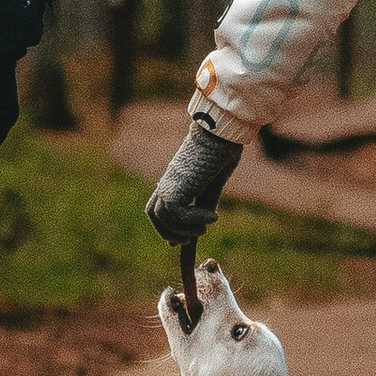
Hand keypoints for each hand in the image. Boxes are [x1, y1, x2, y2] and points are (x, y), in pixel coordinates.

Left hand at [146, 113, 240, 241]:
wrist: (221, 133)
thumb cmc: (220, 152)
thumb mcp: (213, 183)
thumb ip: (205, 202)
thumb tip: (205, 222)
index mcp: (174, 180)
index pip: (158, 207)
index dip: (165, 226)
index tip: (179, 242)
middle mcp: (168, 182)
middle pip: (154, 214)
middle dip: (169, 232)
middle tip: (189, 240)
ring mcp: (170, 183)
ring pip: (164, 217)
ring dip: (184, 229)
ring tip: (204, 228)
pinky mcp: (177, 186)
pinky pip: (178, 213)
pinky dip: (194, 220)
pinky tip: (213, 217)